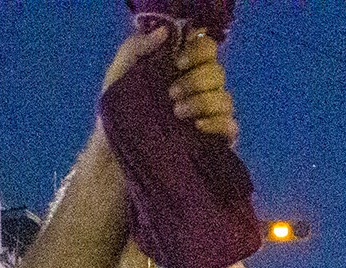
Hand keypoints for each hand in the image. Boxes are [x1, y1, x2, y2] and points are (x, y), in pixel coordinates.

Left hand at [105, 27, 237, 141]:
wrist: (115, 157)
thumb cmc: (116, 116)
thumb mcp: (118, 76)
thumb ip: (136, 48)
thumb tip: (166, 31)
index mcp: (182, 70)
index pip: (206, 49)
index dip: (197, 51)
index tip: (176, 63)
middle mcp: (199, 89)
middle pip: (217, 73)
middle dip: (195, 81)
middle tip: (170, 95)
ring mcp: (209, 116)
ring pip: (225, 99)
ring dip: (202, 102)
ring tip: (177, 114)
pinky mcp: (215, 140)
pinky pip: (230, 126)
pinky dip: (217, 124)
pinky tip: (197, 127)